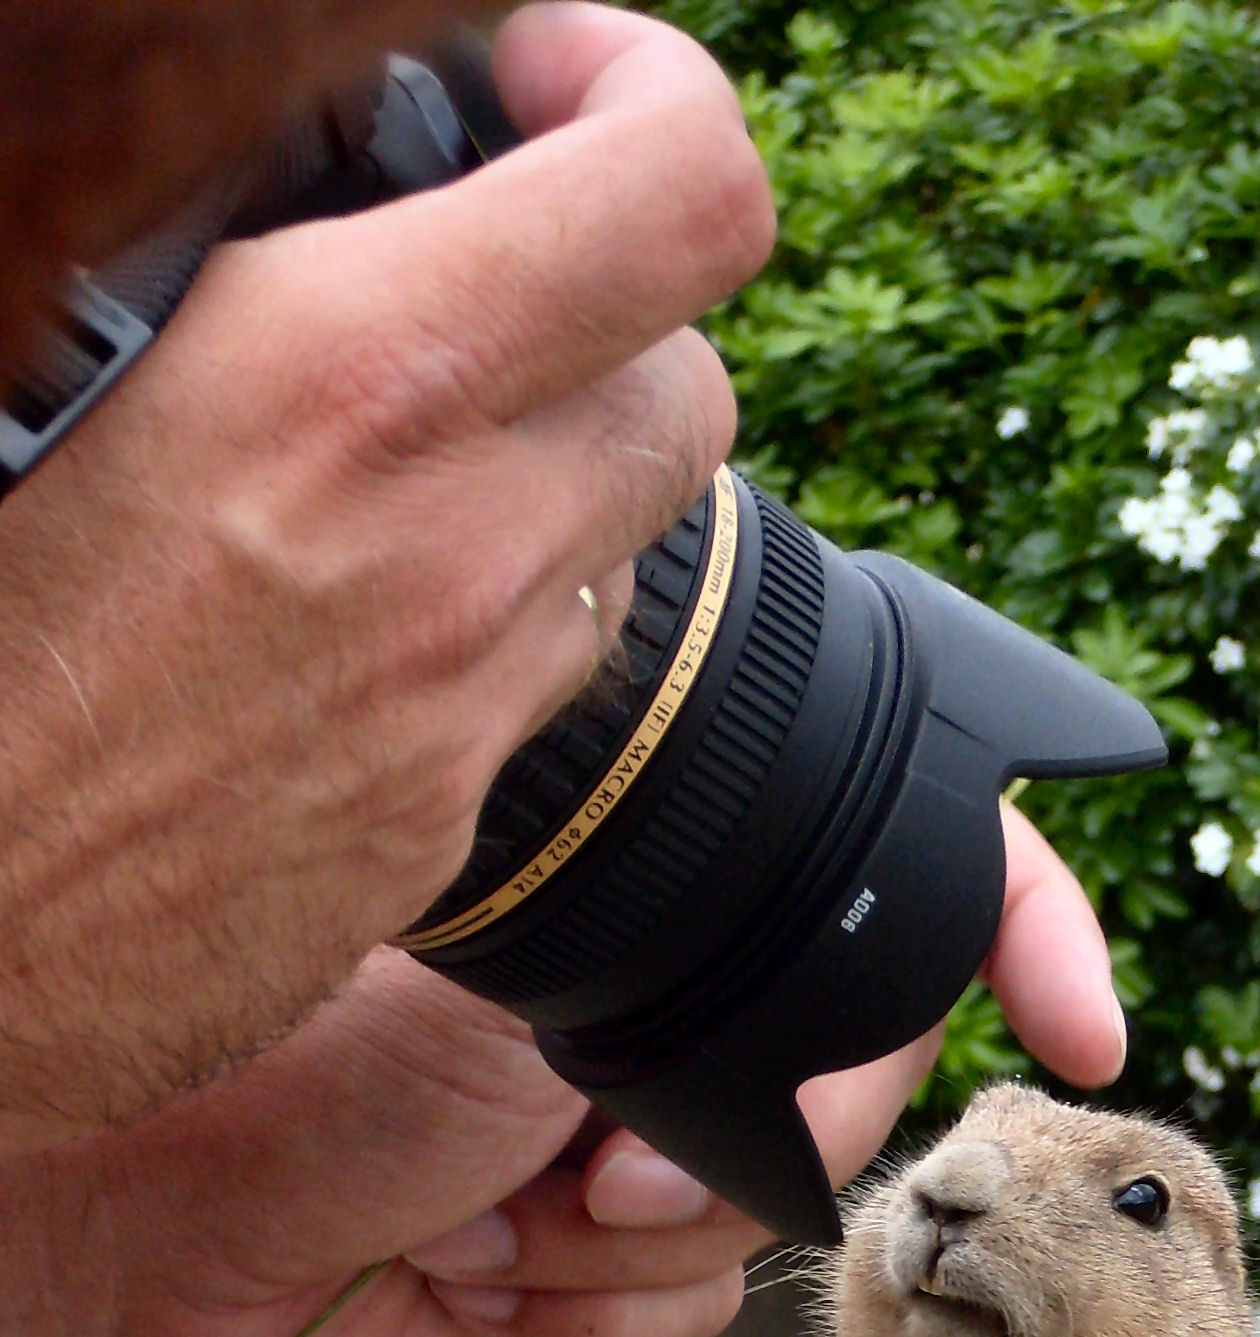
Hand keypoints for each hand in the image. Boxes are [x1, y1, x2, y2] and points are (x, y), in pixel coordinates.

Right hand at [0, 3, 772, 1154]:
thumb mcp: (52, 357)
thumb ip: (231, 254)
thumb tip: (308, 204)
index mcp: (354, 377)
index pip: (679, 201)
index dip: (655, 101)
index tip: (554, 85)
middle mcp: (458, 545)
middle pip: (691, 379)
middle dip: (607, 318)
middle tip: (479, 287)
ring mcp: (464, 702)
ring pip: (622, 537)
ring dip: (548, 475)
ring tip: (389, 454)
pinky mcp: (439, 823)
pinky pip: (531, 679)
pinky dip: (481, 620)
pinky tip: (342, 605)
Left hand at [0, 802, 1123, 1336]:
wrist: (92, 1233)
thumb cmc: (256, 1054)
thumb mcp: (519, 980)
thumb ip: (700, 970)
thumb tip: (832, 1038)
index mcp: (630, 875)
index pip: (880, 868)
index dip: (1014, 923)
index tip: (1084, 1019)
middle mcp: (636, 997)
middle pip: (850, 1068)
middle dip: (753, 1148)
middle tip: (593, 1164)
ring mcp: (605, 1138)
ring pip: (775, 1217)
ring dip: (639, 1247)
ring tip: (489, 1221)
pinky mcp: (564, 1273)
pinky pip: (686, 1321)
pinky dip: (592, 1324)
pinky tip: (471, 1283)